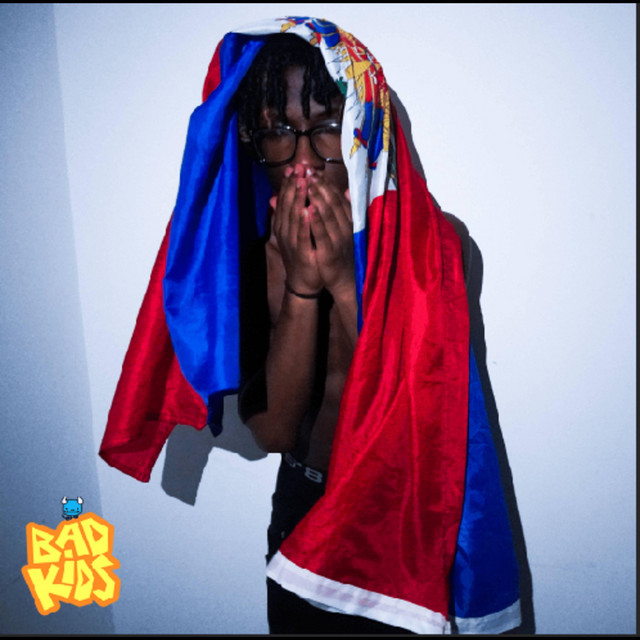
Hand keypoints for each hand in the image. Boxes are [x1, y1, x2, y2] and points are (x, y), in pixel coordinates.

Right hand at [270, 165, 321, 294]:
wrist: (303, 281)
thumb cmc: (302, 254)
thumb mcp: (294, 232)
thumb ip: (288, 214)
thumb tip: (276, 196)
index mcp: (283, 224)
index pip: (285, 199)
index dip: (289, 182)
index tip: (295, 167)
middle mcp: (284, 230)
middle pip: (287, 203)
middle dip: (293, 184)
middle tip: (299, 167)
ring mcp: (291, 241)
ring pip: (293, 216)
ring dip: (297, 198)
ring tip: (302, 181)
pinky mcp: (300, 251)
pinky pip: (301, 234)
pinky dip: (303, 222)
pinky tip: (307, 210)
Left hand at [307, 173, 354, 296]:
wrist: (343, 279)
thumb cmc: (340, 252)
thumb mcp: (342, 229)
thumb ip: (342, 210)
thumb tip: (347, 190)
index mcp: (347, 220)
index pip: (336, 197)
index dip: (325, 182)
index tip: (313, 170)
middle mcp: (345, 227)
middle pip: (332, 201)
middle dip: (319, 185)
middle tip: (308, 171)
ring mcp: (339, 239)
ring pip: (328, 214)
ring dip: (318, 198)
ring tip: (307, 183)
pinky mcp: (330, 251)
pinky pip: (322, 233)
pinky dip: (315, 221)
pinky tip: (307, 209)